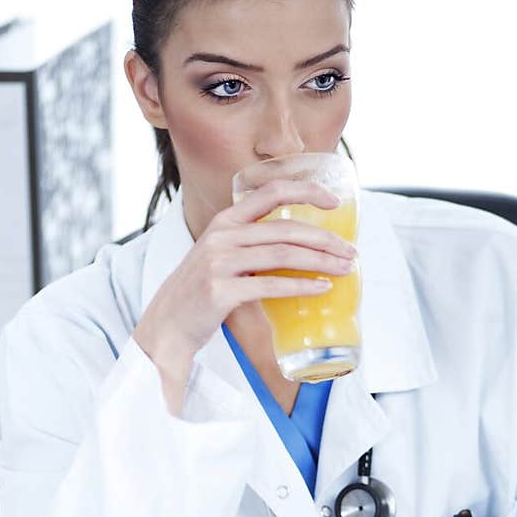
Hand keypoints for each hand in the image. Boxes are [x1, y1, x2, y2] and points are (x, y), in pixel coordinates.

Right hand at [133, 176, 354, 369]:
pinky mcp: (221, 291)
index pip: (270, 191)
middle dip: (324, 238)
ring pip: (282, 254)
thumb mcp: (221, 256)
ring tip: (344, 269)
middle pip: (285, 228)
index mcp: (224, 221)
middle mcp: (221, 236)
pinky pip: (270, 285)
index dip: (306, 191)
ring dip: (320, 261)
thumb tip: (299, 244)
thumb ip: (250, 244)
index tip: (334, 201)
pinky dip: (301, 285)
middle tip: (350, 251)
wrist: (166, 326)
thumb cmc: (200, 293)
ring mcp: (219, 263)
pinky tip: (321, 288)